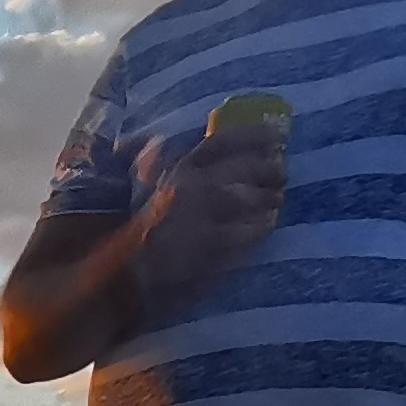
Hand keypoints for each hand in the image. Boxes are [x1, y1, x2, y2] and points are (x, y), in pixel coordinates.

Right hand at [129, 117, 284, 305]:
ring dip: (270, 200)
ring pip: (252, 200)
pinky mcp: (209, 246)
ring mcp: (203, 217)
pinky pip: (247, 233)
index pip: (225, 141)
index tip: (278, 137)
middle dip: (271, 170)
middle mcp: (194, 186)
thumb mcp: (141, 184)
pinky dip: (260, 228)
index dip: (255, 136)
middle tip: (282, 175)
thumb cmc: (136, 225)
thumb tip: (157, 140)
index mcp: (180, 168)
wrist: (124, 269)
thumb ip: (152, 159)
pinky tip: (266, 225)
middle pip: (248, 169)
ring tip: (277, 201)